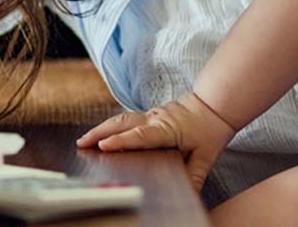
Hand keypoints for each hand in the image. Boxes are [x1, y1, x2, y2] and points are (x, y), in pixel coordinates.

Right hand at [75, 93, 236, 190]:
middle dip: (100, 132)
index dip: (121, 141)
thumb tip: (189, 194)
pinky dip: (111, 126)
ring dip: (101, 128)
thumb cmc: (210, 129)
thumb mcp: (206, 156)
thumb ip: (196, 175)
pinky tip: (101, 135)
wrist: (215, 105)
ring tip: (84, 140)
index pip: (141, 135)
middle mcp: (155, 119)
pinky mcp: (150, 115)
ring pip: (121, 119)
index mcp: (167, 129)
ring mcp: (151, 115)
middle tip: (82, 143)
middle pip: (122, 123)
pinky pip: (126, 119)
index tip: (104, 146)